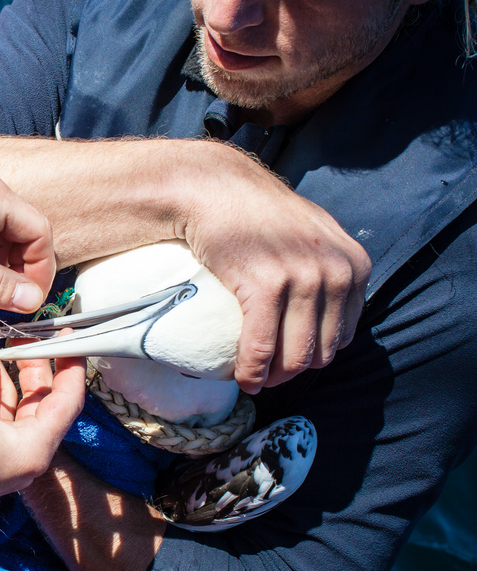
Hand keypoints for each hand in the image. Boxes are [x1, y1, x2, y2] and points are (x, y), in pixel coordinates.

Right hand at [176, 145, 370, 392]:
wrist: (215, 189)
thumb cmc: (256, 213)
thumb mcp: (312, 234)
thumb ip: (329, 265)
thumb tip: (328, 305)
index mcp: (355, 265)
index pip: (345, 334)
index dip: (316, 355)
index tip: (288, 359)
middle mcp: (337, 272)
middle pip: (323, 351)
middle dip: (295, 371)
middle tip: (268, 376)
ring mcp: (303, 278)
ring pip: (295, 356)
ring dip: (274, 379)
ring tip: (255, 381)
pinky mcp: (267, 286)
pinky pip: (262, 347)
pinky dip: (252, 371)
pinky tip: (243, 379)